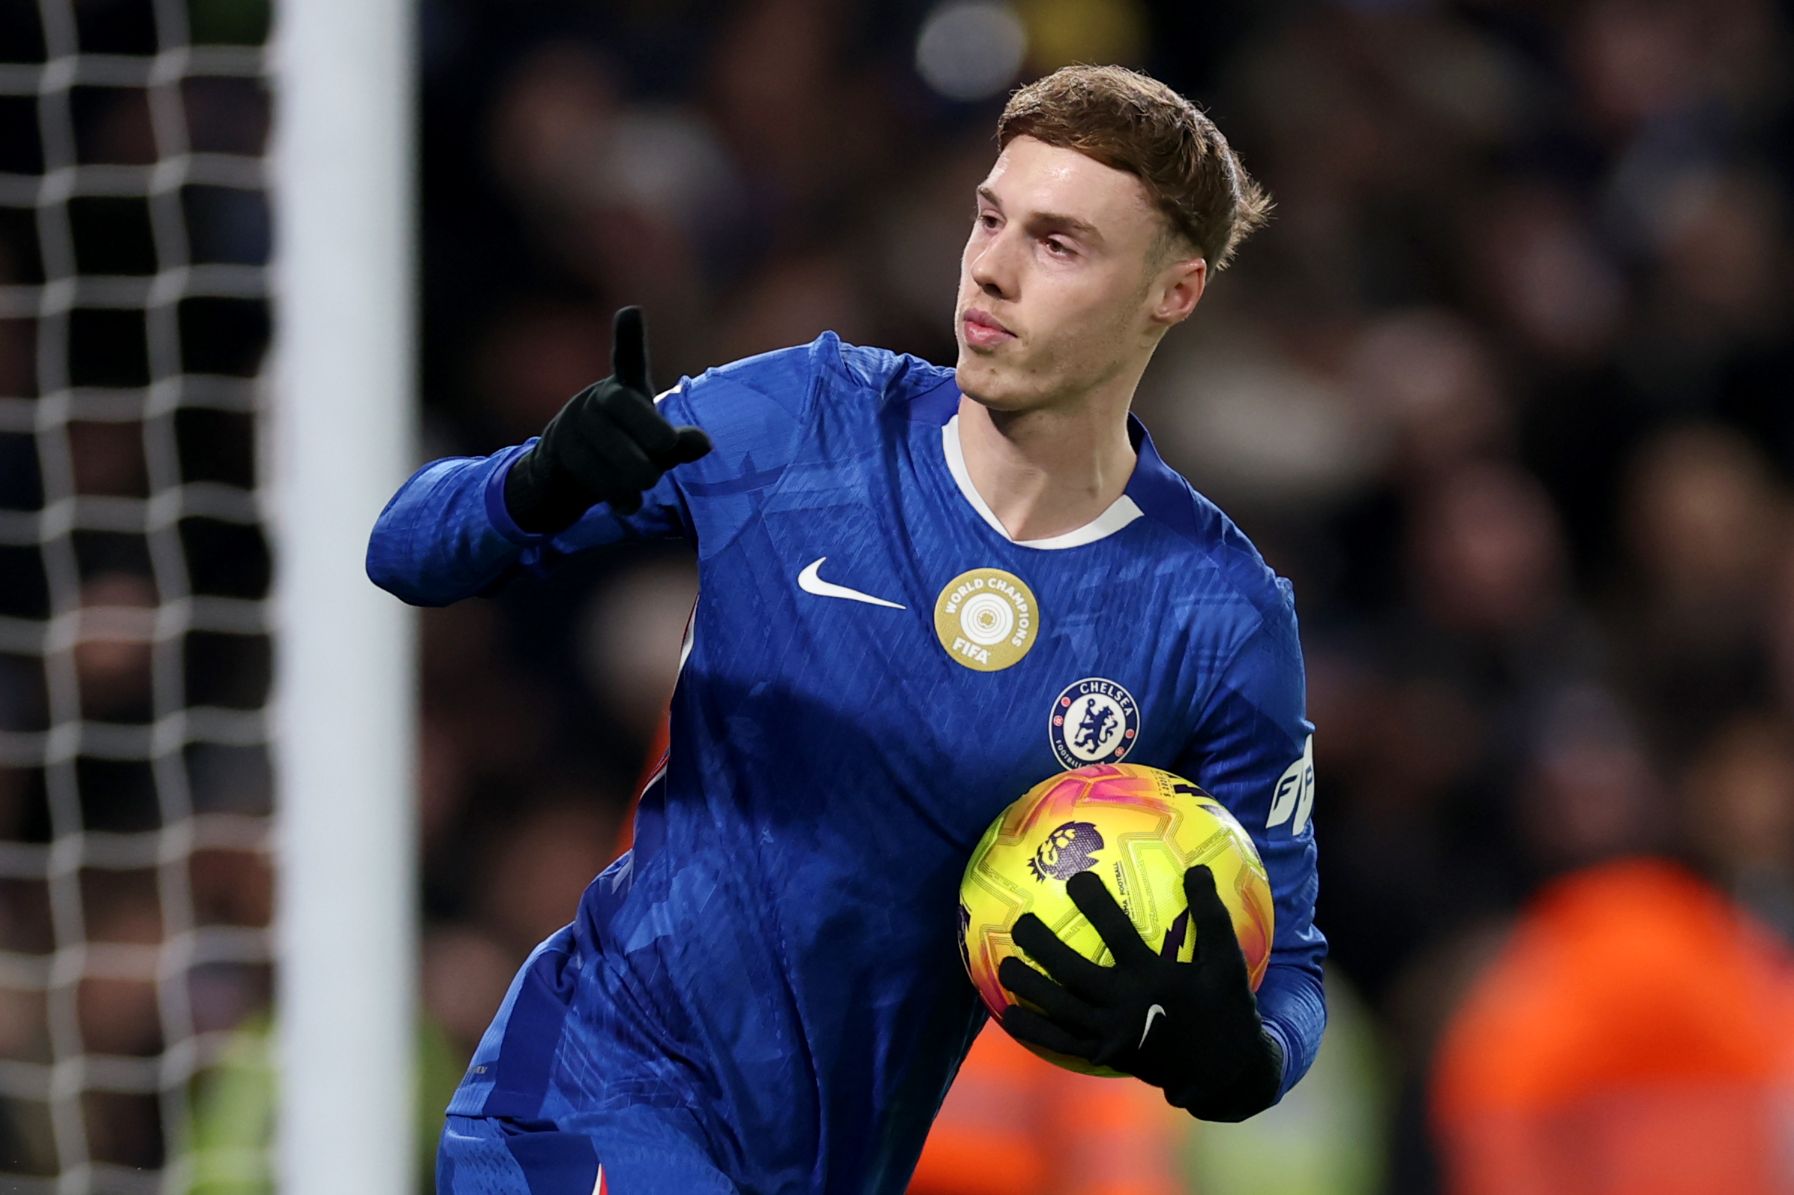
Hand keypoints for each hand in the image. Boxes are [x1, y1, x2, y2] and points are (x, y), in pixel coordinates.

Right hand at [503, 306, 711, 532]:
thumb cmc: (625, 451)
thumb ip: (680, 444)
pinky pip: (586, 472)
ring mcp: (573, 426)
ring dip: (629, 467)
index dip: (628, 337)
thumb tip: (704, 443)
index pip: (626, 360)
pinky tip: (630, 505)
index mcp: (624, 390)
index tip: (630, 312)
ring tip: (646, 484)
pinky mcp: (558, 454)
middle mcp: (596, 401)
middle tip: (667, 449)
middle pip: (620, 405)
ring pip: (603, 442)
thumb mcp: (656, 446)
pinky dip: (613, 492)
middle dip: (646, 428)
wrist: (566, 474)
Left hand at [999, 865, 1283, 1121]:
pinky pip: (1060, 1043)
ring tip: (1003, 965)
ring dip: (1029, 986)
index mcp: (1153, 978)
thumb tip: (1199, 870)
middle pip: (1073, 972)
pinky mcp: (1103, 1055)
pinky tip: (1008, 1014)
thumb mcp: (1229, 963)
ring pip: (1059, 1009)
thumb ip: (1211, 916)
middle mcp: (1126, 1005)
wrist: (1223, 1074)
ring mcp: (1111, 1034)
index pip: (1118, 934)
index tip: (1075, 879)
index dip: (1096, 905)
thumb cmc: (1226, 1011)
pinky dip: (1033, 1029)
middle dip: (1043, 946)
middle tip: (1020, 923)